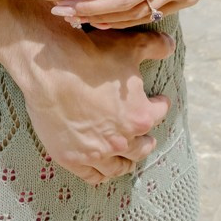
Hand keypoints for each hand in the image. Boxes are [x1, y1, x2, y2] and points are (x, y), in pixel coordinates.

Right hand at [0, 0, 175, 185]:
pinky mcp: (72, 158)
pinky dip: (100, 173)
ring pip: (119, 166)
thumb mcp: (129, 46)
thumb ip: (154, 46)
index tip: (158, 101)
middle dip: (145, 140)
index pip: (159, 113)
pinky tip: (102, 168)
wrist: (51, 67)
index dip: (159, 104)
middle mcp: (122, 140)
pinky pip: (92, 175)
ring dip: (126, 161)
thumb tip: (169, 45)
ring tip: (126, 157)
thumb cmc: (90, 55)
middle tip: (144, 136)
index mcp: (140, 116)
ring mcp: (97, 152)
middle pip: (141, 147)